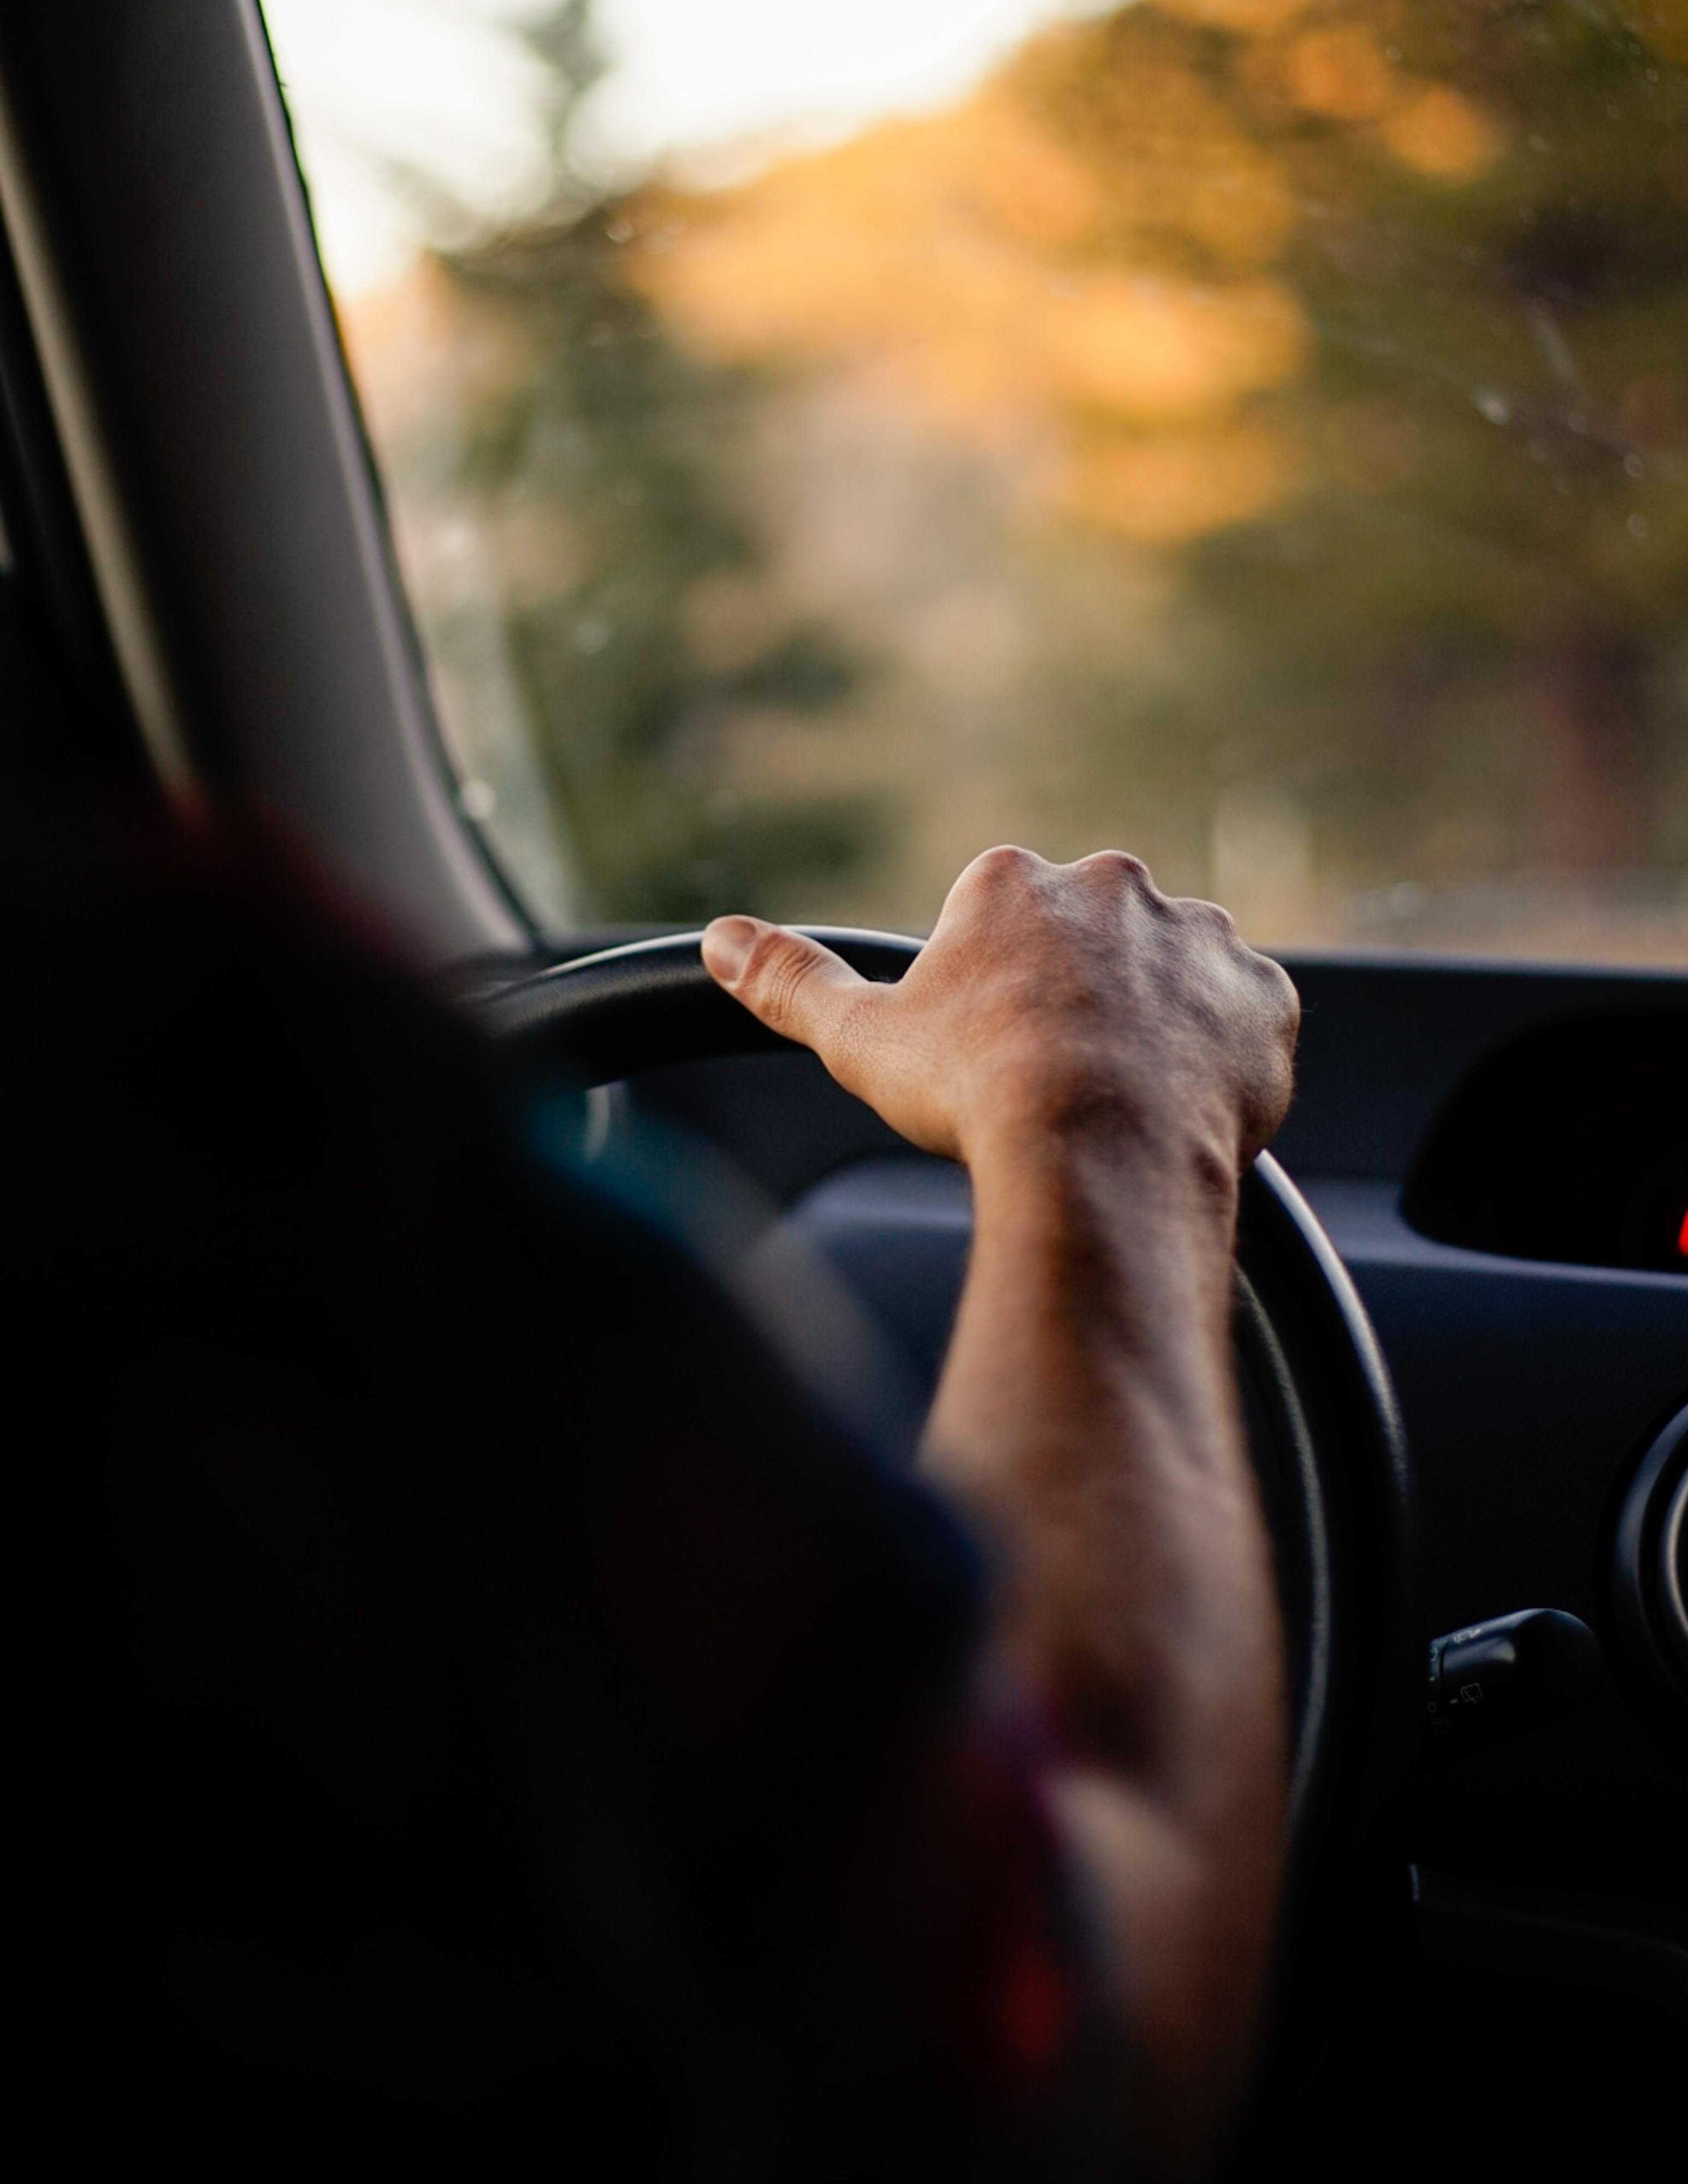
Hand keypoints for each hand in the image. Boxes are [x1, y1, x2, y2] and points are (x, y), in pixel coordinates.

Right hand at [701, 846, 1298, 1185]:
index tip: (991, 1052)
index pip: (1000, 917)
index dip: (992, 993)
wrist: (1099, 1157)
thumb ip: (789, 981)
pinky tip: (1182, 1111)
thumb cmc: (975, 1094)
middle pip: (1092, 941)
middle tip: (1056, 1083)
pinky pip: (1246, 1021)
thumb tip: (719, 939)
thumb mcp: (861, 1039)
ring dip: (1154, 1026)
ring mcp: (1202, 938)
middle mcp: (1118, 887)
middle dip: (1078, 1000)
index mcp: (1017, 880)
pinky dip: (1221, 1060)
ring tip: (1120, 1107)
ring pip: (1173, 977)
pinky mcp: (1266, 998)